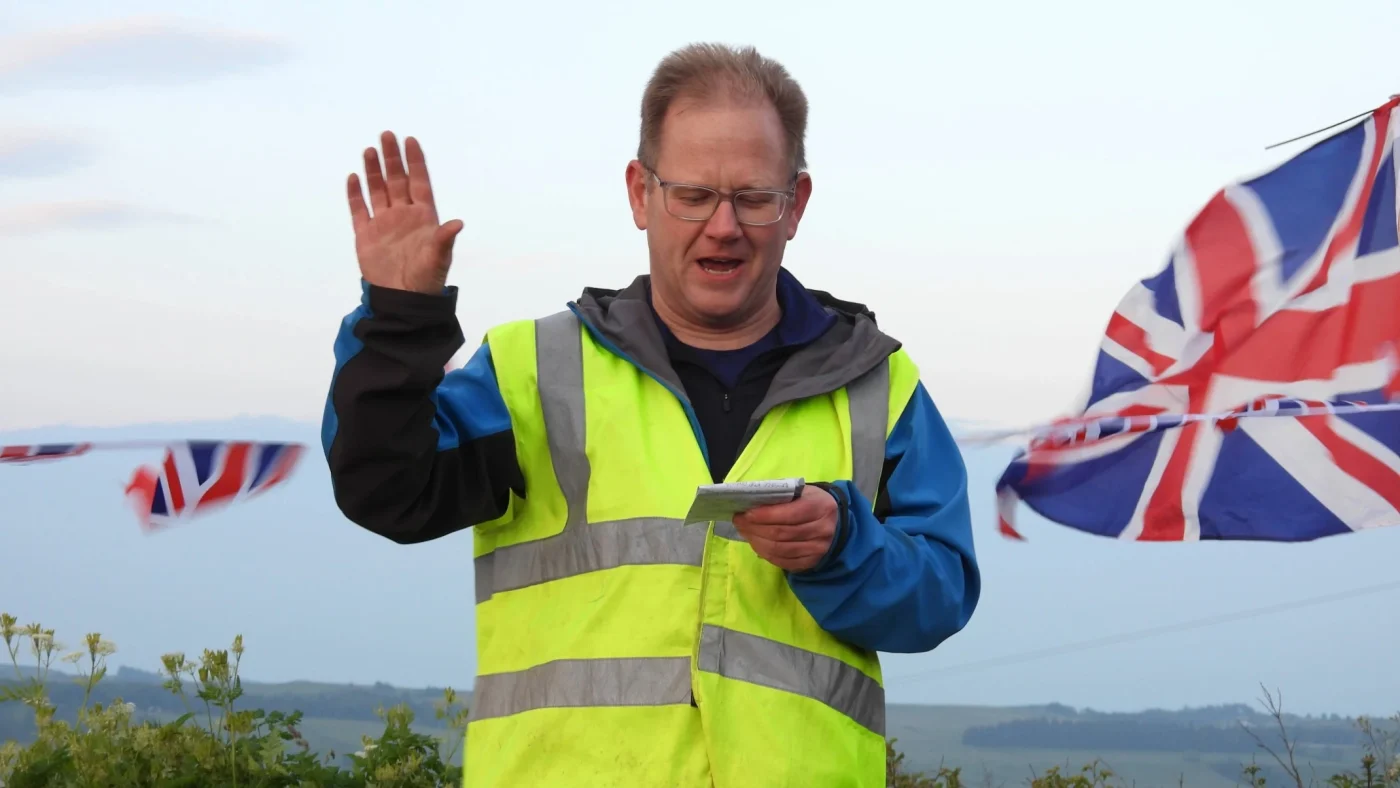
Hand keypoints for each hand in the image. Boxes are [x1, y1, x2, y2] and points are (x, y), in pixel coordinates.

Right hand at [347, 131, 462, 294]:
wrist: (402, 298)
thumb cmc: (426, 278)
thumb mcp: (439, 258)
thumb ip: (444, 239)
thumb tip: (458, 223)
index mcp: (423, 216)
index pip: (419, 182)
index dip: (415, 162)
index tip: (410, 140)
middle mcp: (403, 215)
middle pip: (397, 180)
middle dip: (392, 158)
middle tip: (386, 135)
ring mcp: (383, 223)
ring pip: (377, 190)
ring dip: (373, 171)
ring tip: (369, 150)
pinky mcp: (366, 235)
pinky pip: (359, 209)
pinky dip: (355, 194)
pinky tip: (353, 177)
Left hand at [731, 486, 838, 572]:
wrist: (836, 522)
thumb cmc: (811, 502)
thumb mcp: (801, 492)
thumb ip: (780, 496)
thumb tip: (751, 505)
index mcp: (820, 507)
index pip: (788, 514)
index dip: (763, 515)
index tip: (744, 513)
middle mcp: (821, 530)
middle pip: (780, 534)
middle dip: (754, 528)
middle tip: (739, 522)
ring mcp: (817, 549)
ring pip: (779, 549)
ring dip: (757, 542)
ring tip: (745, 533)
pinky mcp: (811, 562)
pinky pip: (783, 562)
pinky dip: (765, 554)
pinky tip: (757, 544)